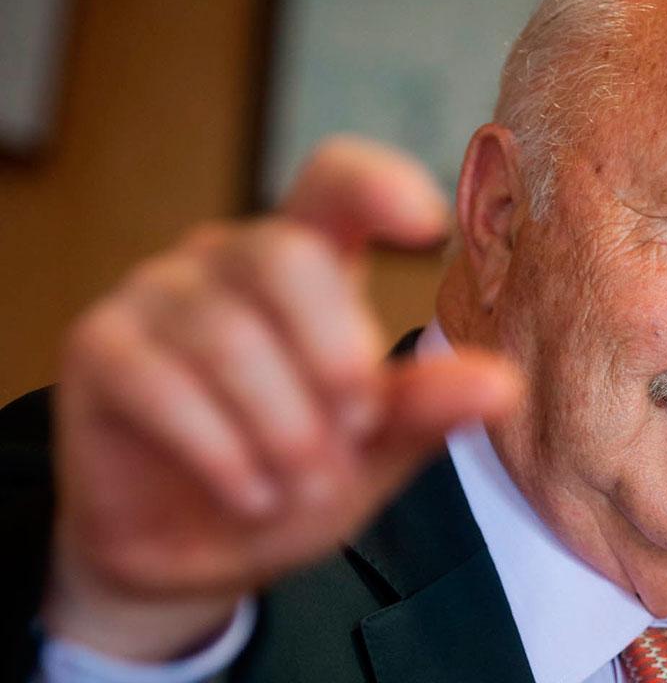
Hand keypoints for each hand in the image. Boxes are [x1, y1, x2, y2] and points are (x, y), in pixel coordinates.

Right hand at [42, 136, 521, 659]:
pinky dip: (220, 452)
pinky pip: (161, 382)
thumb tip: (503, 384)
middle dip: (335, 357)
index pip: (336, 181)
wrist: (196, 550)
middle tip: (354, 433)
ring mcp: (157, 294)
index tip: (429, 227)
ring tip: (301, 487)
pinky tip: (248, 495)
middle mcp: (230, 259)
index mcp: (309, 262)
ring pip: (230, 335)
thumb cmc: (296, 478)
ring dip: (282, 429)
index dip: (379, 184)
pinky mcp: (98, 346)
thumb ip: (424, 409)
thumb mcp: (373, 451)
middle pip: (287, 256)